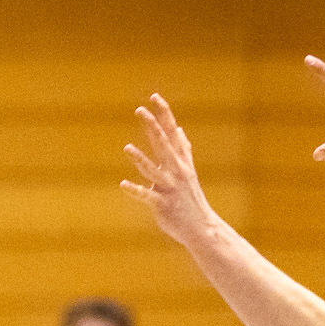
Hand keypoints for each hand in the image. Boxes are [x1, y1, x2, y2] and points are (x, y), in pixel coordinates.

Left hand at [121, 94, 222, 246]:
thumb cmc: (191, 199)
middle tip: (140, 110)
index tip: (154, 97)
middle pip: (162, 144)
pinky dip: (135, 190)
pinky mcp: (162, 205)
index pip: (171, 132)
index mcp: (180, 161)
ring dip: (140, 159)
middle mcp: (175, 171)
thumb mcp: (188, 170)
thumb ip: (184, 149)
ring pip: (153, 170)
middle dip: (152, 127)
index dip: (164, 114)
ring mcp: (169, 188)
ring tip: (127, 148)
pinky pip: (147, 196)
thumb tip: (179, 129)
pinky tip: (123, 184)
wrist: (201, 228)